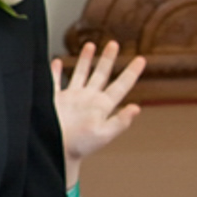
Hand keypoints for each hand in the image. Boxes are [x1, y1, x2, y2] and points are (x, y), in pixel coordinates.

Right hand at [51, 41, 145, 188]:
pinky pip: (55, 81)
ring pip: (80, 73)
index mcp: (102, 106)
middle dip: (108, 58)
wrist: (55, 152)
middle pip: (101, 74)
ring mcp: (71, 98)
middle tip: (114, 43)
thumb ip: (120, 122)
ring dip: (85, 59)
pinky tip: (57, 62)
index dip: (131, 72)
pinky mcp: (54, 100)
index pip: (121, 85)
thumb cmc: (79, 146)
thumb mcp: (103, 135)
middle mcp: (88, 99)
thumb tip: (136, 108)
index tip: (141, 59)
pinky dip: (56, 71)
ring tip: (90, 45)